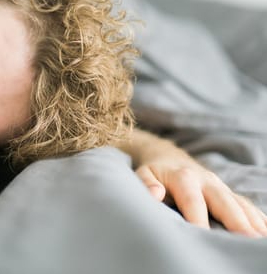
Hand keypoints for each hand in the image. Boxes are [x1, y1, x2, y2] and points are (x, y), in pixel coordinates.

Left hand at [118, 128, 266, 236]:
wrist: (168, 156)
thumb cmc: (154, 171)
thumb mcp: (143, 174)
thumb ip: (147, 184)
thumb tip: (155, 194)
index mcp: (183, 176)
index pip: (192, 199)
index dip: (197, 217)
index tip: (201, 234)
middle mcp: (206, 180)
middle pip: (224, 201)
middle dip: (237, 221)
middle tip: (248, 239)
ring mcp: (220, 186)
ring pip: (240, 204)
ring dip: (253, 222)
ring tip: (262, 240)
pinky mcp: (228, 192)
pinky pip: (247, 205)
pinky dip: (258, 218)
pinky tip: (265, 232)